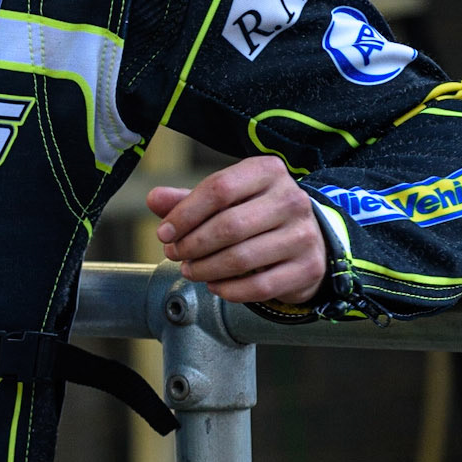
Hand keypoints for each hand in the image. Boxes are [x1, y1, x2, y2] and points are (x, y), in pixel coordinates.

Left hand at [145, 155, 326, 305]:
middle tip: (174, 254)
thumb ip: (188, 200)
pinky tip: (214, 285)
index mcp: (267, 171)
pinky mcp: (308, 267)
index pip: (218, 189)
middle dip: (192, 245)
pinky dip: (229, 290)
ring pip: (242, 258)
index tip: (164, 233)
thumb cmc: (255, 214)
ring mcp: (303, 234)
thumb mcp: (225, 199)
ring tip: (190, 270)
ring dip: (206, 269)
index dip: (184, 214)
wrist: (307, 237)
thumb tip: (153, 198)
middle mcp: (291, 199)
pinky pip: (260, 286)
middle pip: (229, 226)